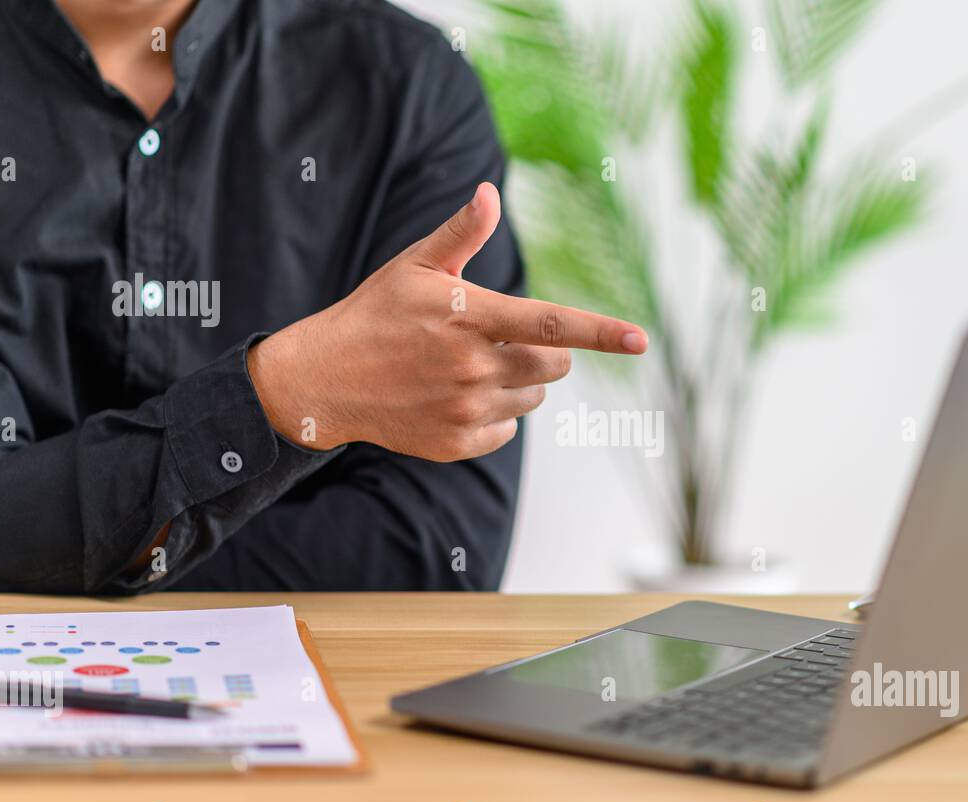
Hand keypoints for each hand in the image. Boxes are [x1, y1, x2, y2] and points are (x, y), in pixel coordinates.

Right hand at [248, 182, 646, 460]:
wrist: (327, 379)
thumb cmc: (378, 313)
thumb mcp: (415, 267)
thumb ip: (460, 234)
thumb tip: (489, 193)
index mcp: (471, 318)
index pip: (551, 326)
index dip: (601, 332)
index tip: (640, 340)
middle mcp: (473, 367)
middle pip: (555, 366)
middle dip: (546, 352)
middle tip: (500, 338)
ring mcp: (466, 409)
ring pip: (534, 396)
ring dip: (520, 380)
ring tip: (470, 365)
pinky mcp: (458, 442)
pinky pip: (508, 426)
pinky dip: (496, 411)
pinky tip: (456, 395)